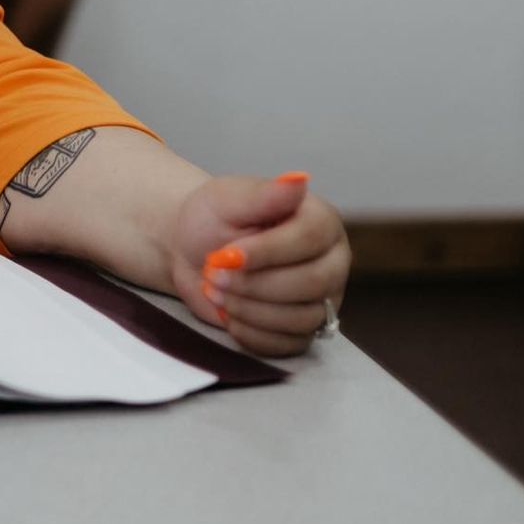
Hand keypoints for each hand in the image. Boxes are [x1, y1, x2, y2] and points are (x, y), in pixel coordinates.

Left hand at [167, 173, 350, 356]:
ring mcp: (322, 299)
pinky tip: (228, 312)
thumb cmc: (213, 219)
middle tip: (213, 274)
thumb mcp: (229, 198)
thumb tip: (298, 179)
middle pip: (312, 284)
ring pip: (301, 318)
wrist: (192, 251)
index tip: (225, 254)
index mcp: (321, 222)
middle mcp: (331, 262)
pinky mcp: (302, 330)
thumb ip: (264, 194)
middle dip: (254, 284)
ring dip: (248, 309)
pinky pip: (287, 345)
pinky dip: (250, 332)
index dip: (267, 252)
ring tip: (215, 290)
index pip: (310, 240)